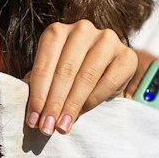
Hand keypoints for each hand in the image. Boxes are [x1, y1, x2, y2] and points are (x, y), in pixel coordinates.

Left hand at [24, 21, 135, 135]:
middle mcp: (82, 30)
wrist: (108, 69)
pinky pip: (108, 82)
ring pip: (86, 77)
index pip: (44, 66)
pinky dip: (93, 100)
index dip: (37, 95)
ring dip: (72, 105)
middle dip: (53, 104)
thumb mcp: (54, 74)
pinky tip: (82, 113)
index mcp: (57, 31)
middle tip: (46, 127)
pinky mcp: (127, 55)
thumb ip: (42, 85)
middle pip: (64, 72)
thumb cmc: (74, 73)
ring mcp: (107, 39)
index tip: (32, 120)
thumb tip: (31, 111)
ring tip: (62, 126)